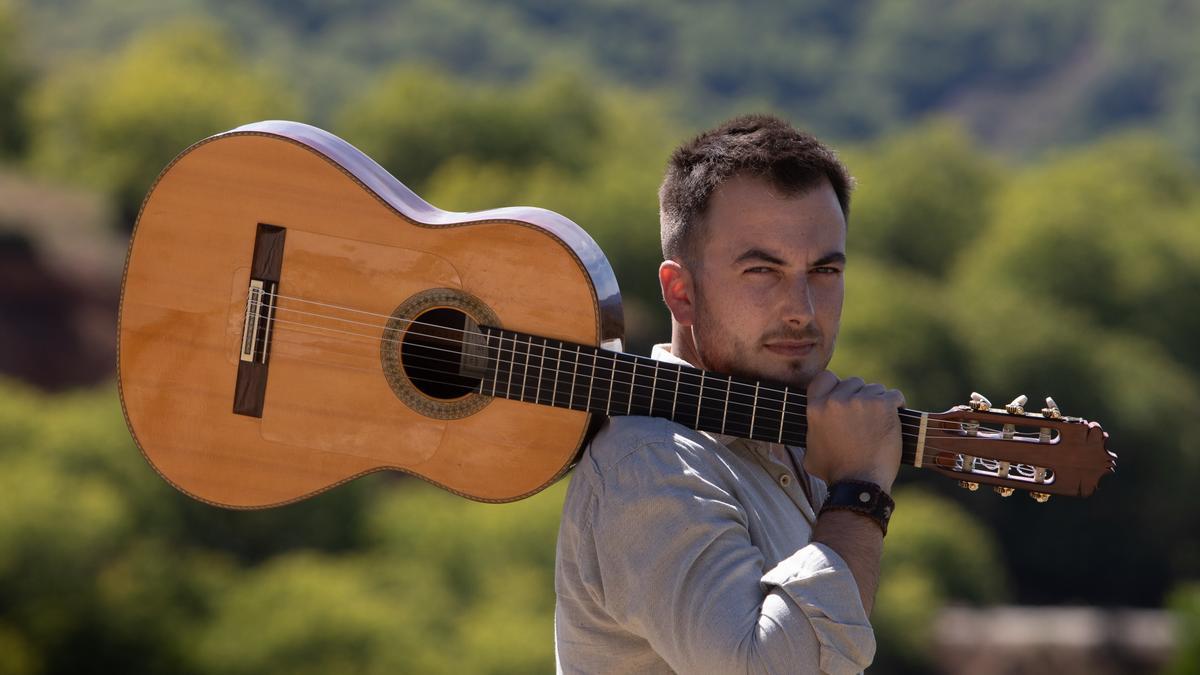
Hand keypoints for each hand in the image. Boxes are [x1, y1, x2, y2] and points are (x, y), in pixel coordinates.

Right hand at [803, 371, 904, 492]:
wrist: (859, 484)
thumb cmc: (834, 472)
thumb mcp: (809, 450)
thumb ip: (812, 431)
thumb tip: (813, 427)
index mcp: (816, 407)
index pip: (826, 377)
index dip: (836, 385)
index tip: (844, 396)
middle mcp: (837, 400)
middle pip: (853, 382)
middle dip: (859, 396)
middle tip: (865, 415)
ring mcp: (861, 401)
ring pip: (874, 388)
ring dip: (878, 402)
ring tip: (879, 421)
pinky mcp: (883, 406)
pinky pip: (894, 396)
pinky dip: (896, 405)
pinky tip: (894, 418)